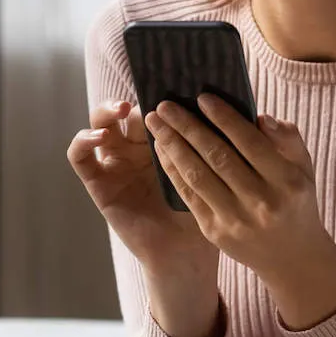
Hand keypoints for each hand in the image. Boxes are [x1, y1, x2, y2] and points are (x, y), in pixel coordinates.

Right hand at [67, 99, 218, 276]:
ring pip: (99, 123)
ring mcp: (116, 162)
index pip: (156, 102)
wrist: (187, 252)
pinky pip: (80, 158)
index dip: (163, 91)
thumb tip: (256, 112)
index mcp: (163, 137)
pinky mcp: (98, 182)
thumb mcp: (214, 169)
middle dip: (137, 97)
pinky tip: (100, 138)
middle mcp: (136, 146)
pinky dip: (83, 141)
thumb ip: (221, 141)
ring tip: (121, 110)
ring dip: (106, 111)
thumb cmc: (206, 208)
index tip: (176, 84)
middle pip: (126, 108)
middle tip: (153, 98)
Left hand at [146, 94, 335, 326]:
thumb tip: (259, 116)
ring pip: (198, 175)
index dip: (224, 118)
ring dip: (173, 146)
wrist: (292, 257)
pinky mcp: (215, 232)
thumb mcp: (304, 167)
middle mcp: (261, 202)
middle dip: (188, 127)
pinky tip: (162, 150)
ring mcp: (236, 220)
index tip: (202, 97)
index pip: (249, 142)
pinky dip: (173, 170)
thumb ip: (287, 138)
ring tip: (156, 123)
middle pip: (217, 156)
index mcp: (286, 181)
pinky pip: (189, 195)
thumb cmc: (296, 200)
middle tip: (165, 105)